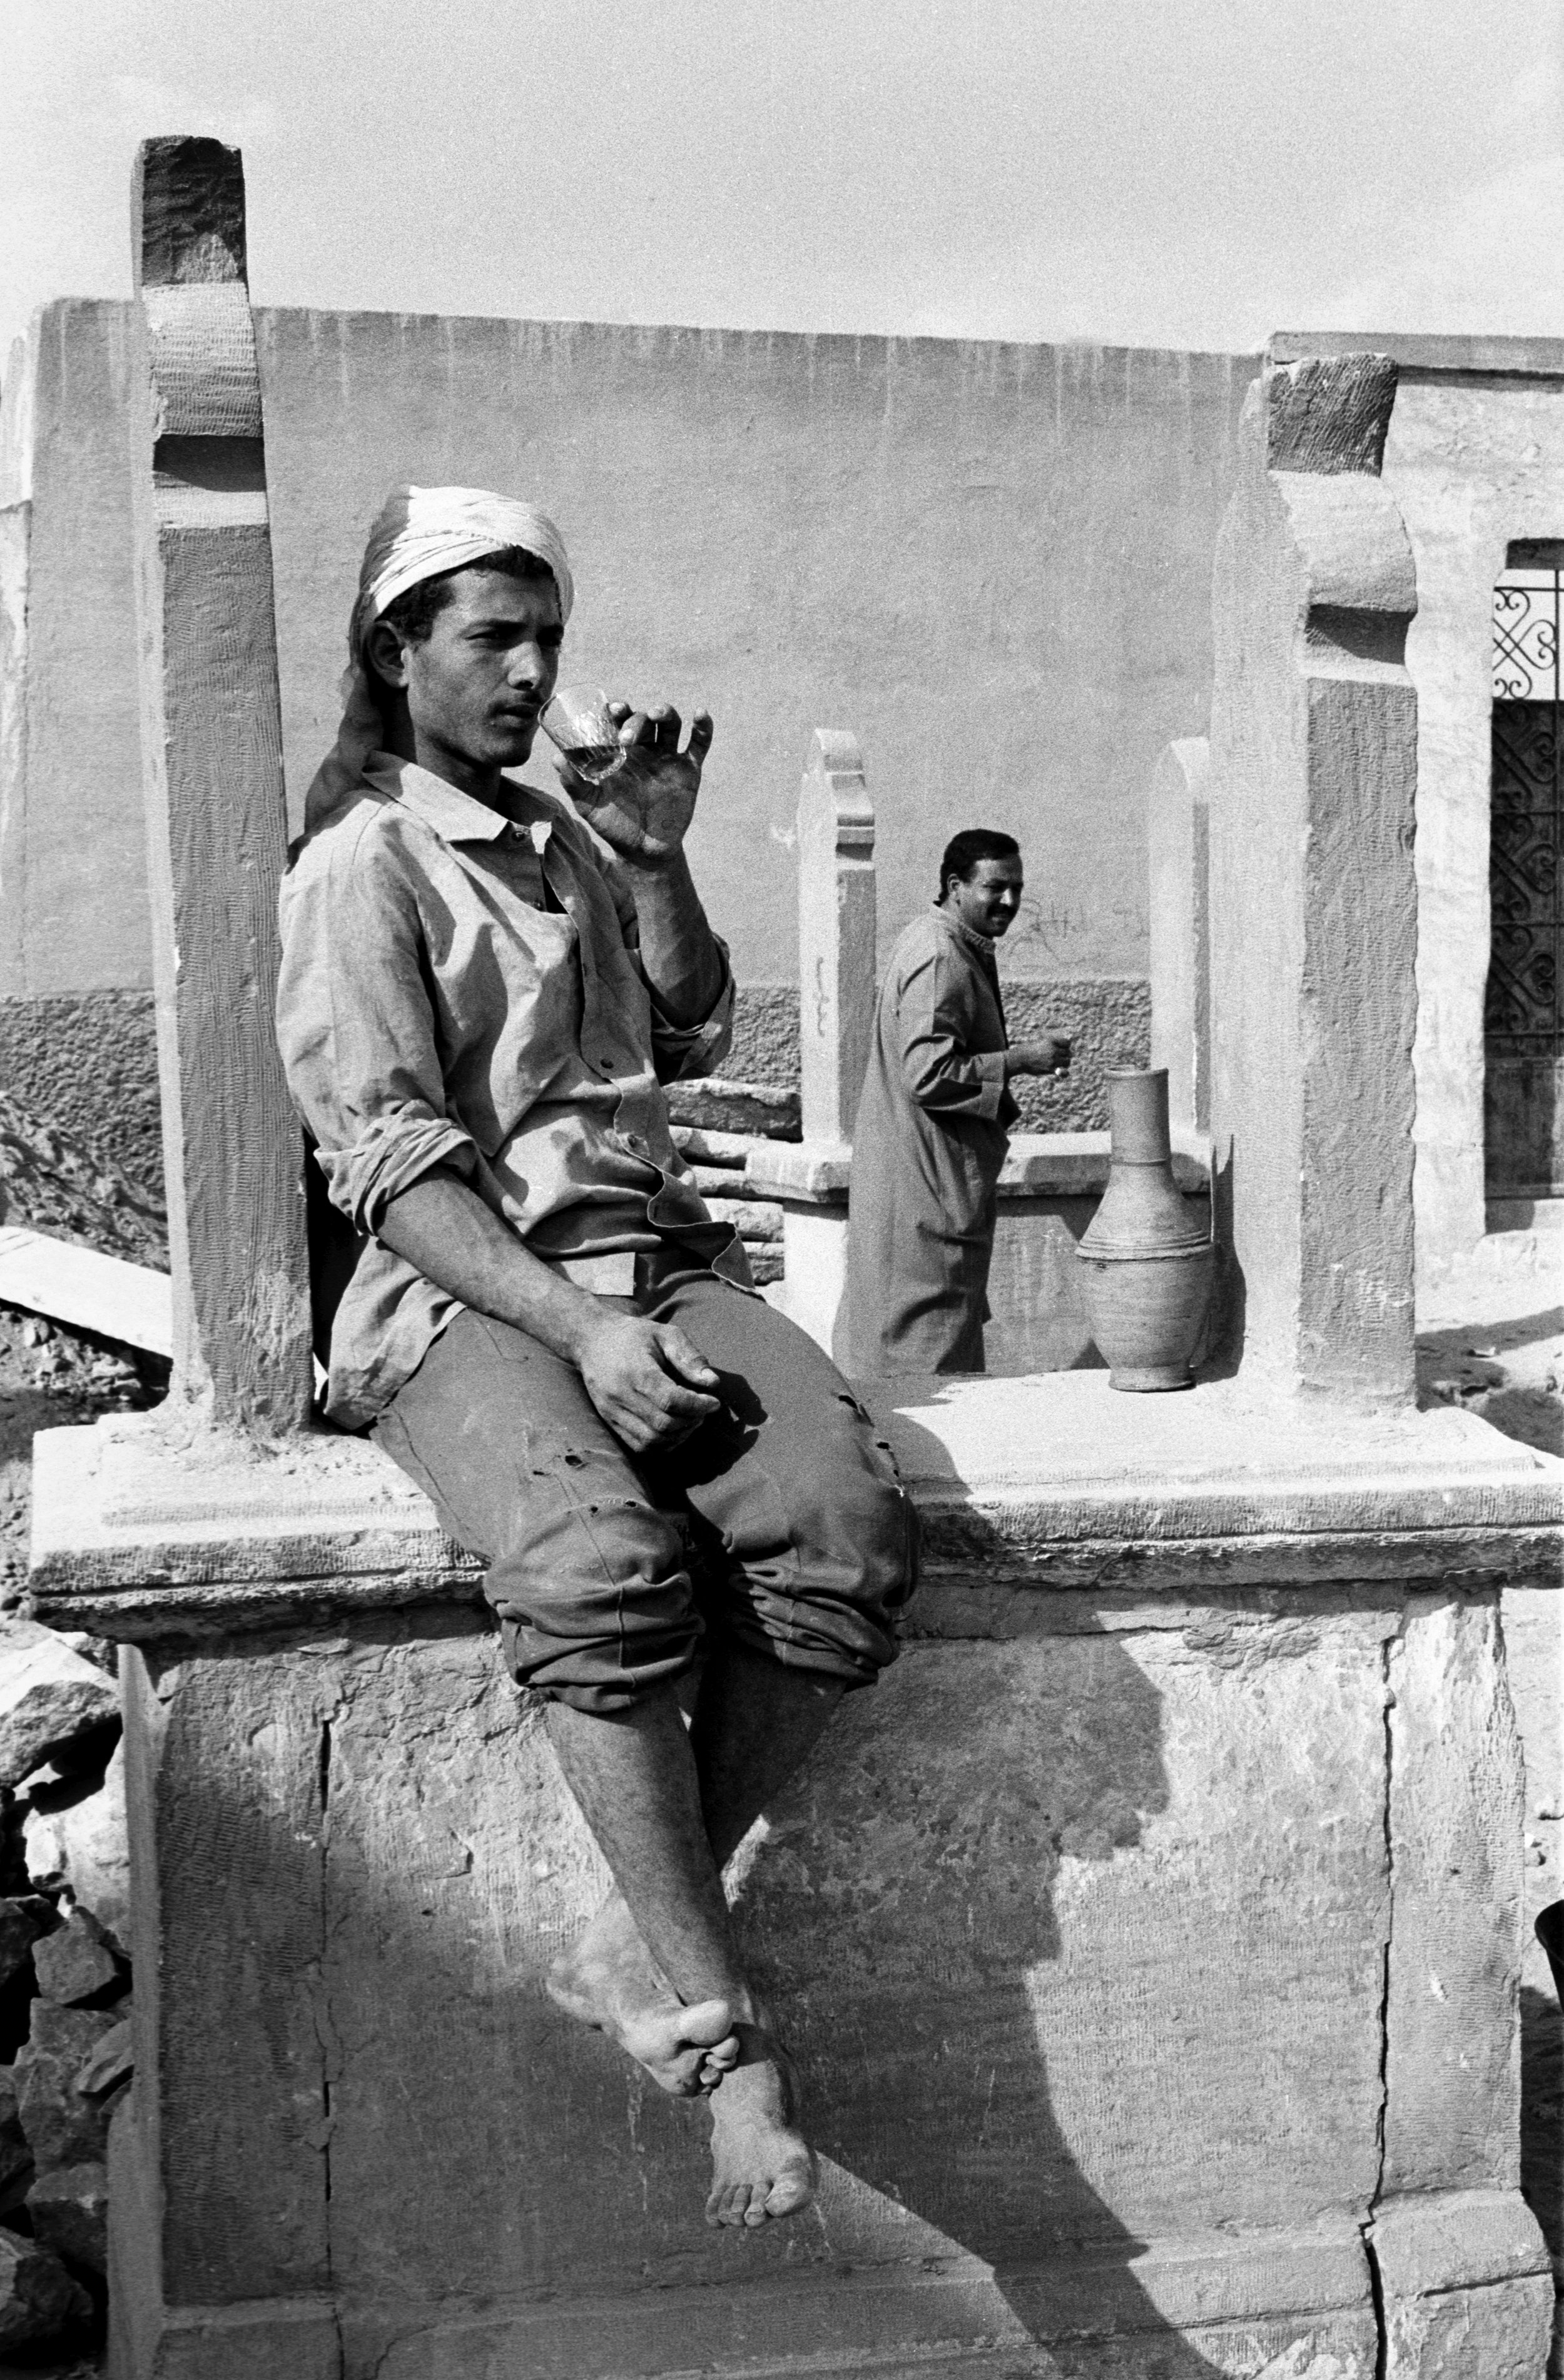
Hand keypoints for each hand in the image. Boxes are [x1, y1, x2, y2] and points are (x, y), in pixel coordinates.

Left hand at [557, 703, 713, 870]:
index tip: (612, 709)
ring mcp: (667, 758)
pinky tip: (700, 714)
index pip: (618, 720)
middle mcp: (645, 749)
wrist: (643, 851)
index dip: (617, 709)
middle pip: (643, 720)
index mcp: (620, 751)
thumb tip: (557, 758)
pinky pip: (699, 745)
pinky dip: (703, 728)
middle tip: (626, 738)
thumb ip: (574, 783)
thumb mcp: (590, 806)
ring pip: (670, 724)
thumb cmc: (614, 825)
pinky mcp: (688, 771)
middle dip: (635, 721)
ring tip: (658, 714)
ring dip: (665, 712)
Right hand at [572, 1312, 721, 1452]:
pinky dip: (661, 1445)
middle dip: (691, 1422)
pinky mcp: (609, 1421)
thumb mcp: (666, 1334)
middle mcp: (620, 1395)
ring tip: (690, 1420)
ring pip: (651, 1441)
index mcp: (636, 1371)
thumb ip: (689, 1357)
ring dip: (678, 1436)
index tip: (714, 1402)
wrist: (592, 1340)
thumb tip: (713, 1383)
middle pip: (663, 1424)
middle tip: (703, 1411)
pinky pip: (638, 1446)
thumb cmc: (635, 1336)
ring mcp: (611, 1411)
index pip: (671, 1401)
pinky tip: (674, 1430)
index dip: (697, 1406)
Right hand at [1006, 1036, 1071, 1078]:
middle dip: (1065, 1055)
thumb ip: (1053, 1047)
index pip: (1067, 1043)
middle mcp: (1053, 1050)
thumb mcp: (1041, 1043)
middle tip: (1059, 1058)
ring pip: (1067, 1061)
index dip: (1066, 1046)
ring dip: (1065, 1063)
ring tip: (1059, 1064)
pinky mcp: (1050, 1069)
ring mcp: (1052, 1059)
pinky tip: (1059, 1071)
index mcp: (1051, 1041)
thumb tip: (1066, 1056)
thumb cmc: (1029, 1051)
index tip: (1062, 1049)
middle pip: (1068, 1052)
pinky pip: (1064, 1071)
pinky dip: (1064, 1072)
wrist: (1020, 1058)